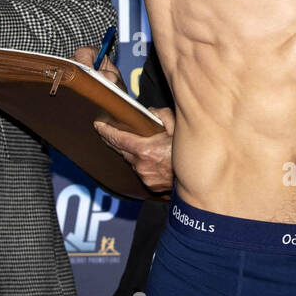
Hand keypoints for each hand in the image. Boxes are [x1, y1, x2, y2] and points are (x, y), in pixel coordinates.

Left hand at [73, 45, 175, 191]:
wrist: (198, 179)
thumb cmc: (188, 153)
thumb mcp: (178, 128)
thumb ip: (162, 115)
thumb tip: (150, 111)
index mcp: (145, 150)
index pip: (118, 139)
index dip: (106, 131)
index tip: (97, 125)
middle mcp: (141, 164)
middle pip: (120, 150)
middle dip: (112, 139)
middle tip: (105, 130)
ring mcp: (144, 176)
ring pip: (131, 160)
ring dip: (130, 152)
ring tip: (132, 142)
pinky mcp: (149, 184)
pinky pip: (140, 170)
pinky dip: (141, 163)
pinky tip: (148, 157)